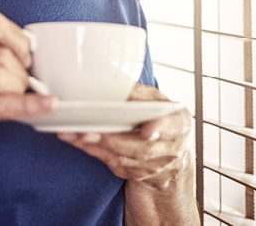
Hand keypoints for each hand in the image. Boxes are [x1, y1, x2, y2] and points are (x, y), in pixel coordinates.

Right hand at [0, 12, 55, 172]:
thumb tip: (17, 51)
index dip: (19, 37)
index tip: (26, 53)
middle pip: (2, 52)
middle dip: (23, 68)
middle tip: (24, 81)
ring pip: (2, 76)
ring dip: (21, 87)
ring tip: (19, 96)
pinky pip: (1, 106)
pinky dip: (30, 106)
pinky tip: (47, 105)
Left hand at [57, 84, 192, 188]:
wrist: (172, 154)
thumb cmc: (161, 119)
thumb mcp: (158, 102)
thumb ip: (141, 94)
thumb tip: (114, 81)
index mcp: (179, 124)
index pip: (172, 126)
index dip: (159, 129)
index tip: (146, 132)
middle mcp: (171, 149)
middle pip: (141, 148)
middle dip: (113, 139)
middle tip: (89, 130)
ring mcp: (155, 166)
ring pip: (124, 159)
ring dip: (97, 146)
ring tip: (76, 133)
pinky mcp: (138, 175)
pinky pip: (113, 164)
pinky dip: (94, 151)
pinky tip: (76, 140)